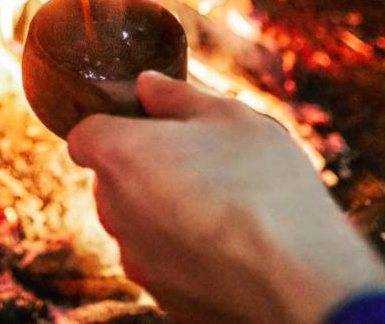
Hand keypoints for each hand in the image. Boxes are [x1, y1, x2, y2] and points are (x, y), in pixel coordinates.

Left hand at [68, 72, 384, 323]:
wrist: (300, 279)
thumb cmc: (264, 183)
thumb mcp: (229, 116)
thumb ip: (176, 96)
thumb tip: (147, 85)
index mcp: (119, 155)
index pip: (85, 134)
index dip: (114, 126)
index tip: (150, 125)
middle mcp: (114, 211)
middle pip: (113, 180)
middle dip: (144, 167)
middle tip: (200, 161)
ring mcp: (136, 260)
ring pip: (138, 224)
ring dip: (164, 211)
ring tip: (224, 206)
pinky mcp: (163, 299)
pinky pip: (165, 263)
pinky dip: (186, 252)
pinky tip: (232, 246)